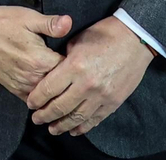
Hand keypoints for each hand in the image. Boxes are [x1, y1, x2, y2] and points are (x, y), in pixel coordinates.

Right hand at [0, 6, 71, 99]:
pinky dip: (43, 97)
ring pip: (50, 96)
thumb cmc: (1, 23)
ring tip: (65, 82)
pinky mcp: (14, 89)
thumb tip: (69, 22)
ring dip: (58, 90)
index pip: (70, 70)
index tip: (81, 59)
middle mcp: (33, 77)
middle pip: (62, 85)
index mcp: (41, 60)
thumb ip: (51, 23)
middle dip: (70, 79)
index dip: (78, 64)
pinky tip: (48, 90)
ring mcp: (23, 85)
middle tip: (77, 71)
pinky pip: (34, 100)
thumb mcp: (27, 17)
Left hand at [28, 15, 154, 135]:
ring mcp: (102, 95)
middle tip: (37, 119)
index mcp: (74, 66)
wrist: (135, 39)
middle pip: (60, 107)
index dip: (36, 98)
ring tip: (52, 129)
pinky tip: (74, 130)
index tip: (30, 103)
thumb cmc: (104, 34)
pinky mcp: (114, 102)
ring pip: (77, 117)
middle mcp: (87, 84)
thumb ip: (62, 59)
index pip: (49, 88)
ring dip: (62, 125)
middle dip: (45, 115)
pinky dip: (83, 127)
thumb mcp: (77, 40)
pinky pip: (95, 119)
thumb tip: (51, 72)